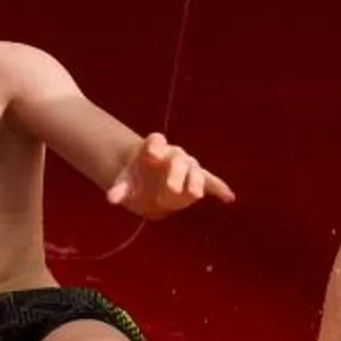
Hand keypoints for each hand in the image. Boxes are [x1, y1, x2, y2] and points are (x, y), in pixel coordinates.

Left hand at [106, 132, 233, 216]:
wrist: (148, 181)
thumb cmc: (136, 178)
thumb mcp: (125, 183)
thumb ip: (120, 189)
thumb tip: (111, 198)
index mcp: (154, 149)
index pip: (156, 141)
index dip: (155, 145)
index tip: (153, 153)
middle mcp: (173, 154)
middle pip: (177, 158)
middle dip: (176, 172)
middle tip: (171, 188)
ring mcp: (187, 166)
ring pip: (194, 169)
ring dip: (195, 181)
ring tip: (195, 194)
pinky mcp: (197, 180)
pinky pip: (210, 182)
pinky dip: (219, 189)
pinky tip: (229, 198)